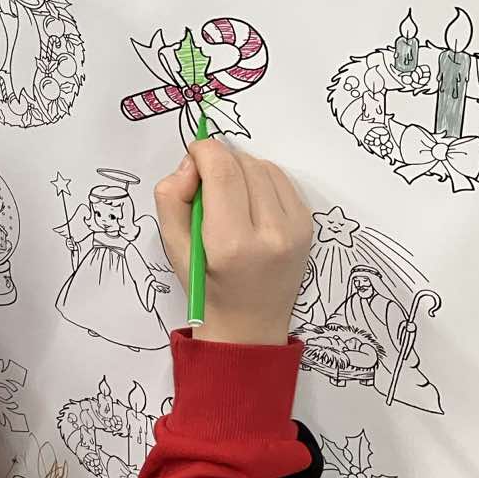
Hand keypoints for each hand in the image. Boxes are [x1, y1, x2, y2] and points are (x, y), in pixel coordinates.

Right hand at [154, 139, 312, 345]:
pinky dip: (261, 179)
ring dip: (241, 168)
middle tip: (204, 182)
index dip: (204, 151)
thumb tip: (190, 164)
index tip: (192, 156)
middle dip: (219, 161)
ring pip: (264, 166)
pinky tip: (249, 201)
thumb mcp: (173, 247)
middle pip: (244, 164)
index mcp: (232, 244)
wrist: (250, 326)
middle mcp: (271, 234)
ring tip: (228, 195)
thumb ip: (171, 198)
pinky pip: (281, 180)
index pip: (222, 171)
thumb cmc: (206, 288)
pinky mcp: (308, 226)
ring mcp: (295, 230)